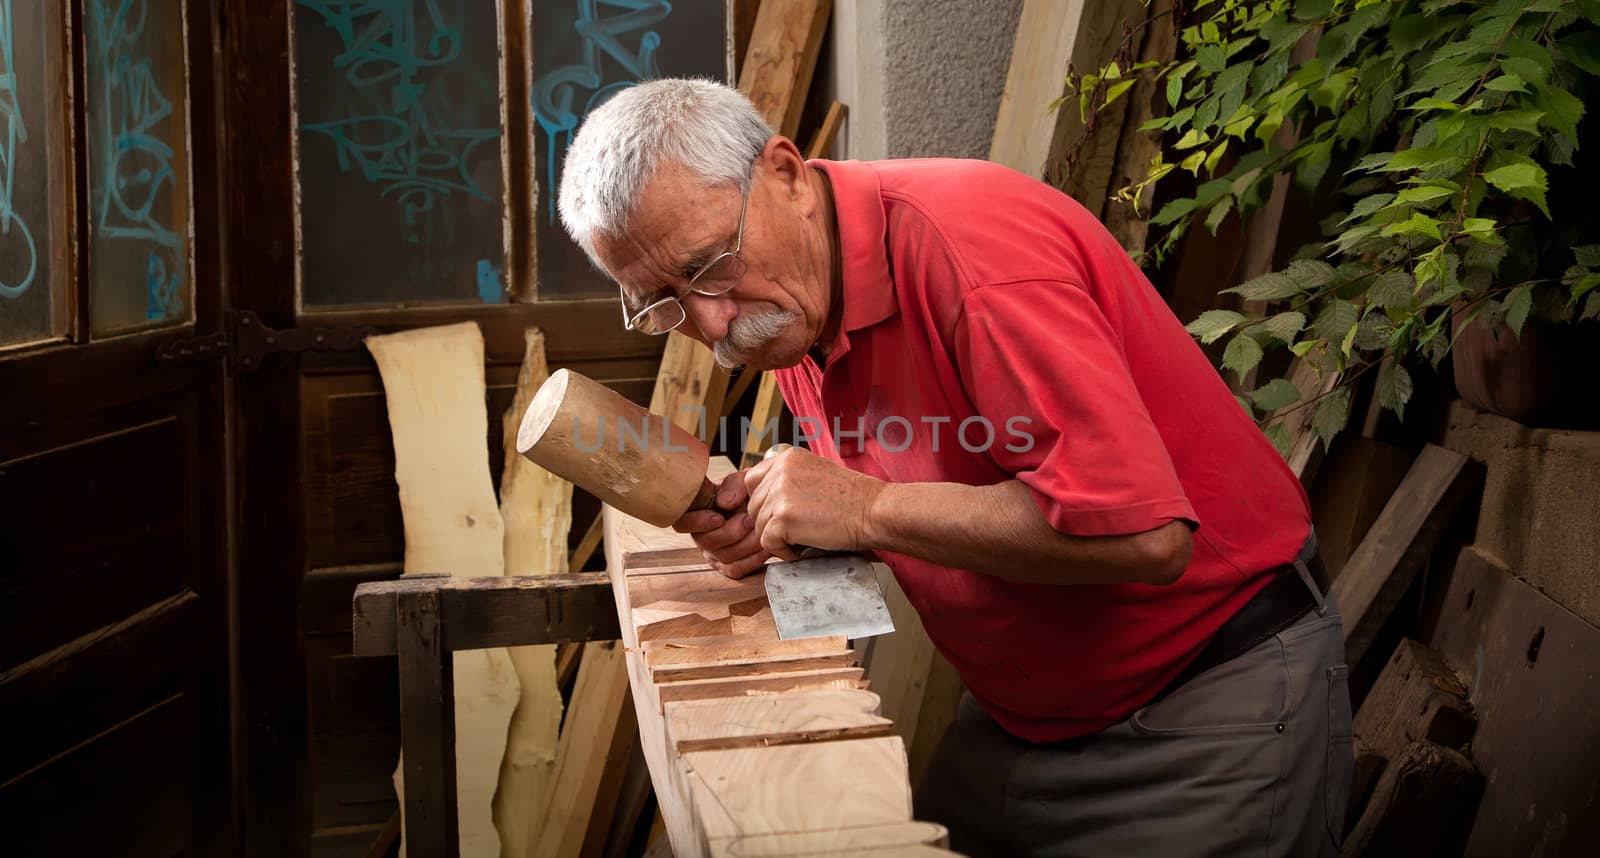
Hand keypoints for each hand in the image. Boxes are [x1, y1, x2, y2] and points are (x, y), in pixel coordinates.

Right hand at [671, 471, 771, 578]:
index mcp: (697, 513)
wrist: (765, 507)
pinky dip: (752, 560)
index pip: (683, 522)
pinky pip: (736, 569)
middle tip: (749, 520)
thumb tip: (724, 502)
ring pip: (723, 557)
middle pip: (706, 542)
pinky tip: (764, 547)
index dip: (698, 522)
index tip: (719, 517)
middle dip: (730, 532)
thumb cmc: (748, 493)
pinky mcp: (729, 566)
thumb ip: (732, 485)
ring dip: (746, 545)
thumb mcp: (741, 481)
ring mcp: (714, 553)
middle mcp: (701, 535)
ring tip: (761, 531)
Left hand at [744, 446, 886, 559]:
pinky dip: (783, 551)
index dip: (761, 502)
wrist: (874, 511)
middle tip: (798, 528)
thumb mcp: (815, 474)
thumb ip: (788, 481)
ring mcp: (780, 493)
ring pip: (758, 525)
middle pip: (754, 505)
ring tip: (805, 535)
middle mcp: (780, 470)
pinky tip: (803, 546)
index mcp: (788, 458)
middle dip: (771, 522)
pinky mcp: (784, 517)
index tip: (774, 515)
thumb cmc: (853, 500)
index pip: (752, 480)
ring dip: (778, 537)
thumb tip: (763, 500)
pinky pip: (767, 542)